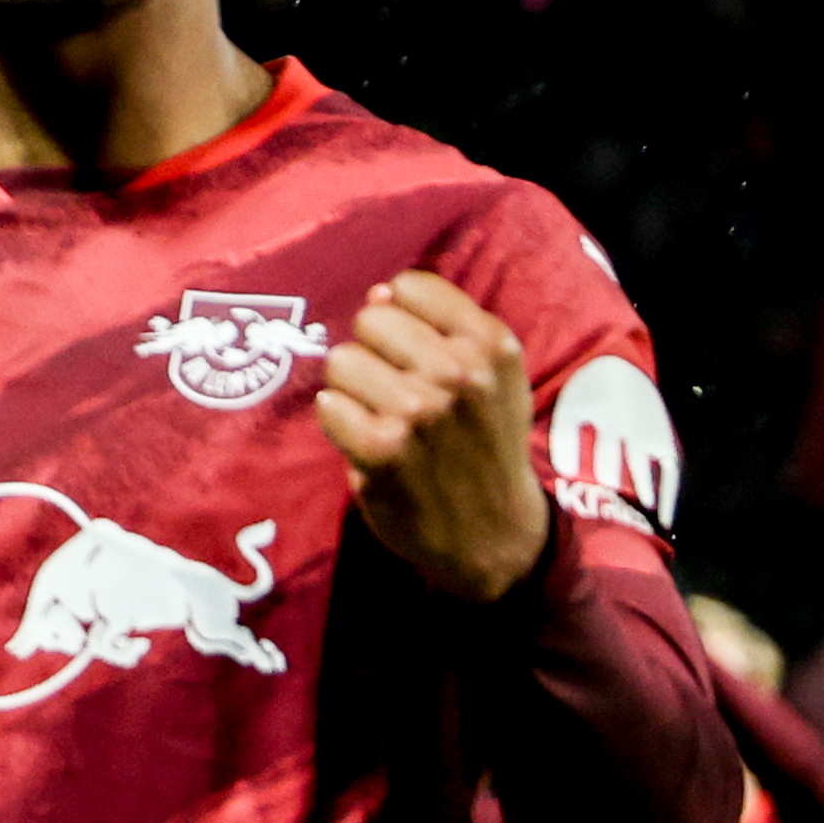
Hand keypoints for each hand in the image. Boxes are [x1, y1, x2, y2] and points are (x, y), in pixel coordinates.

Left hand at [317, 270, 553, 602]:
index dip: (399, 316)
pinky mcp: (382, 448)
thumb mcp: (492, 379)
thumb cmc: (484, 445)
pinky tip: (366, 442)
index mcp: (491, 344)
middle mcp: (460, 372)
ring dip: (352, 389)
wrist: (495, 535)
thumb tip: (379, 293)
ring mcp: (420, 410)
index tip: (413, 351)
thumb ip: (442, 328)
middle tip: (395, 391)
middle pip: (369, 320)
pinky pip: (328, 405)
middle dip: (373, 352)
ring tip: (382, 418)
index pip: (409, 287)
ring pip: (341, 360)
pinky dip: (338, 422)